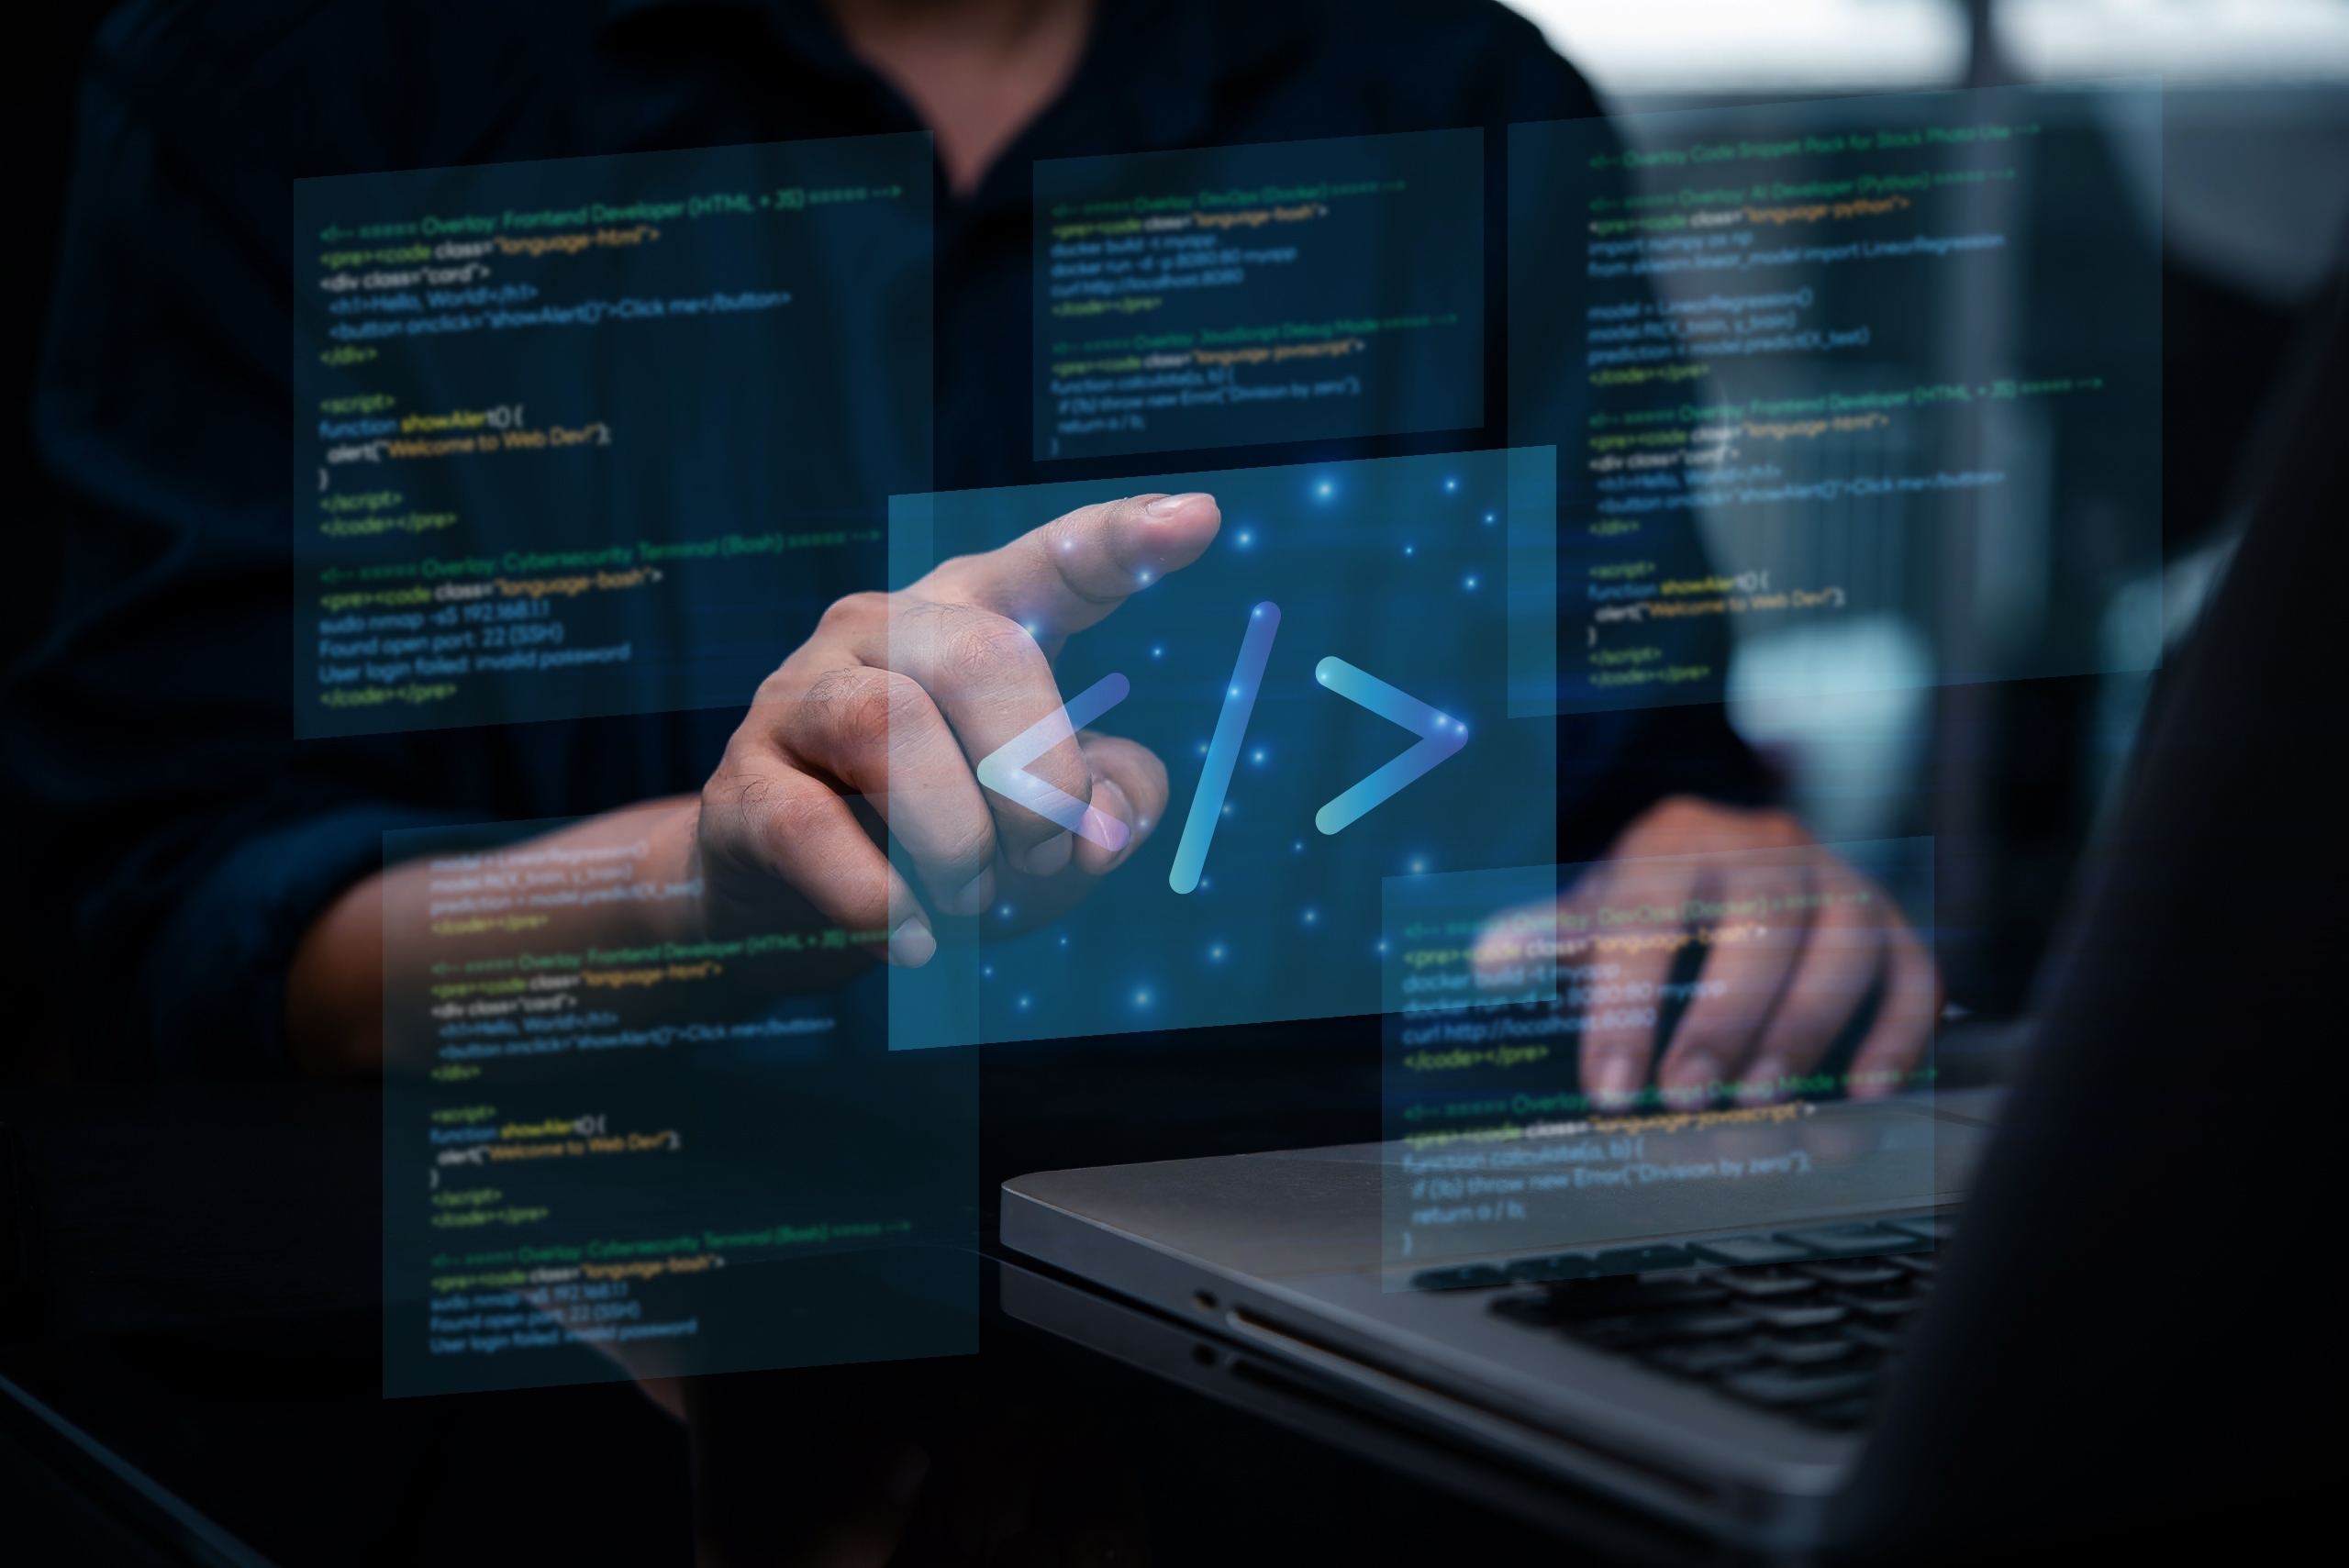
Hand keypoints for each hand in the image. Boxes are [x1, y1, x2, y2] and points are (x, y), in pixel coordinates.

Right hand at [694, 492, 1219, 964]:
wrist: (783, 905)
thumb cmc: (934, 841)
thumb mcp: (1049, 828)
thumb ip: (1111, 806)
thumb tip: (1103, 829)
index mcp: (970, 620)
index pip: (1051, 564)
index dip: (1122, 543)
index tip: (1199, 520)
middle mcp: (880, 632)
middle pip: (981, 655)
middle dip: (1037, 774)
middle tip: (1048, 856)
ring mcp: (799, 698)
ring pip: (889, 726)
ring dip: (954, 836)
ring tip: (970, 899)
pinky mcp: (742, 784)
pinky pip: (811, 828)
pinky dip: (879, 900)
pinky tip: (909, 938)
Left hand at [1482, 795, 1937, 1107]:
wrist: (1733, 853)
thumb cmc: (1654, 897)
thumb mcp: (1596, 904)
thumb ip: (1551, 937)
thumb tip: (1490, 961)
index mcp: (1678, 838)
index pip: (1650, 912)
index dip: (1628, 1002)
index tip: (1609, 1085)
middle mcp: (1769, 846)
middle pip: (1758, 924)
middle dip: (1721, 1020)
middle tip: (1685, 1100)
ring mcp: (1842, 880)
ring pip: (1842, 946)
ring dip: (1803, 1031)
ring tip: (1760, 1103)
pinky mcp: (1895, 923)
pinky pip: (1915, 974)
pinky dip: (1897, 1034)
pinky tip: (1863, 1093)